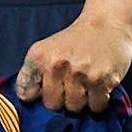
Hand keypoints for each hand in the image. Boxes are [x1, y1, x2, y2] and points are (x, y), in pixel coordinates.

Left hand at [14, 12, 131, 114]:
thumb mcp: (48, 49)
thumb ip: (36, 73)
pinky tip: (99, 85)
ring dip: (81, 100)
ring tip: (86, 83)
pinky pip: (95, 107)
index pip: (25, 91)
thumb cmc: (76, 40)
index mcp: (38, 56)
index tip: (45, 89)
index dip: (36, 94)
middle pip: (52, 104)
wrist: (106, 24)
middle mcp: (56, 64)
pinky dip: (98, 101)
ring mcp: (80, 73)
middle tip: (71, 83)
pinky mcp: (101, 80)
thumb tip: (30, 101)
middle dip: (62, 98)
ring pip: (74, 107)